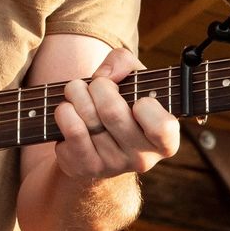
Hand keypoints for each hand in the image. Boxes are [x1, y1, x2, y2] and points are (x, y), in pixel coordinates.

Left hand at [52, 48, 180, 180]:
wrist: (94, 141)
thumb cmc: (120, 104)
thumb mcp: (132, 79)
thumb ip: (124, 62)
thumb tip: (106, 75)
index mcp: (165, 141)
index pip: (162, 128)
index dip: (146, 106)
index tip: (138, 100)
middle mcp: (142, 159)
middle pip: (112, 112)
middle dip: (98, 86)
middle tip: (96, 84)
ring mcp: (112, 166)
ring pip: (87, 118)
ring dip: (76, 94)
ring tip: (77, 91)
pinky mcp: (84, 168)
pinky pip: (71, 130)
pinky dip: (64, 111)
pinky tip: (68, 111)